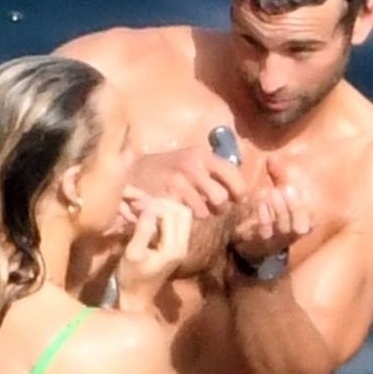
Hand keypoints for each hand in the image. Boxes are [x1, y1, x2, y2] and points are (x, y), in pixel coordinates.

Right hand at [116, 199, 192, 307]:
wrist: (136, 297)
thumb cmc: (131, 278)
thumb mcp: (133, 253)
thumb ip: (143, 230)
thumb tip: (148, 207)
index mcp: (173, 249)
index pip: (171, 215)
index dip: (154, 206)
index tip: (137, 207)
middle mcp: (183, 246)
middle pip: (183, 212)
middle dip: (164, 204)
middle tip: (144, 205)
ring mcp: (182, 246)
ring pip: (182, 216)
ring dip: (165, 208)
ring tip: (146, 210)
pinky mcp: (177, 247)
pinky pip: (177, 223)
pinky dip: (165, 216)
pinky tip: (150, 219)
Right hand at [127, 147, 245, 220]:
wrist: (133, 172)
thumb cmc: (166, 168)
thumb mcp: (190, 159)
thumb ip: (212, 169)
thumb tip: (237, 187)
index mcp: (202, 155)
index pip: (233, 173)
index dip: (240, 190)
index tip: (238, 199)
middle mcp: (193, 166)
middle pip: (221, 198)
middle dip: (219, 207)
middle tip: (212, 207)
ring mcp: (178, 183)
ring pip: (205, 211)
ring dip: (201, 214)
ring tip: (191, 208)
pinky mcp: (166, 198)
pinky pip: (186, 216)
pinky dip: (184, 218)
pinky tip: (178, 211)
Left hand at [229, 156, 315, 265]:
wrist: (253, 239)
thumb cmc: (272, 213)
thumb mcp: (279, 193)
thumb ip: (278, 176)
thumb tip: (271, 158)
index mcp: (304, 222)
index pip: (311, 217)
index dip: (304, 204)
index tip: (294, 188)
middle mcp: (293, 234)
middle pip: (300, 226)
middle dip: (294, 206)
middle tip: (284, 188)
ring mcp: (278, 240)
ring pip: (283, 228)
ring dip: (278, 209)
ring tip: (272, 192)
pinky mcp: (263, 243)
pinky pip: (266, 232)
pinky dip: (264, 217)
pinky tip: (261, 203)